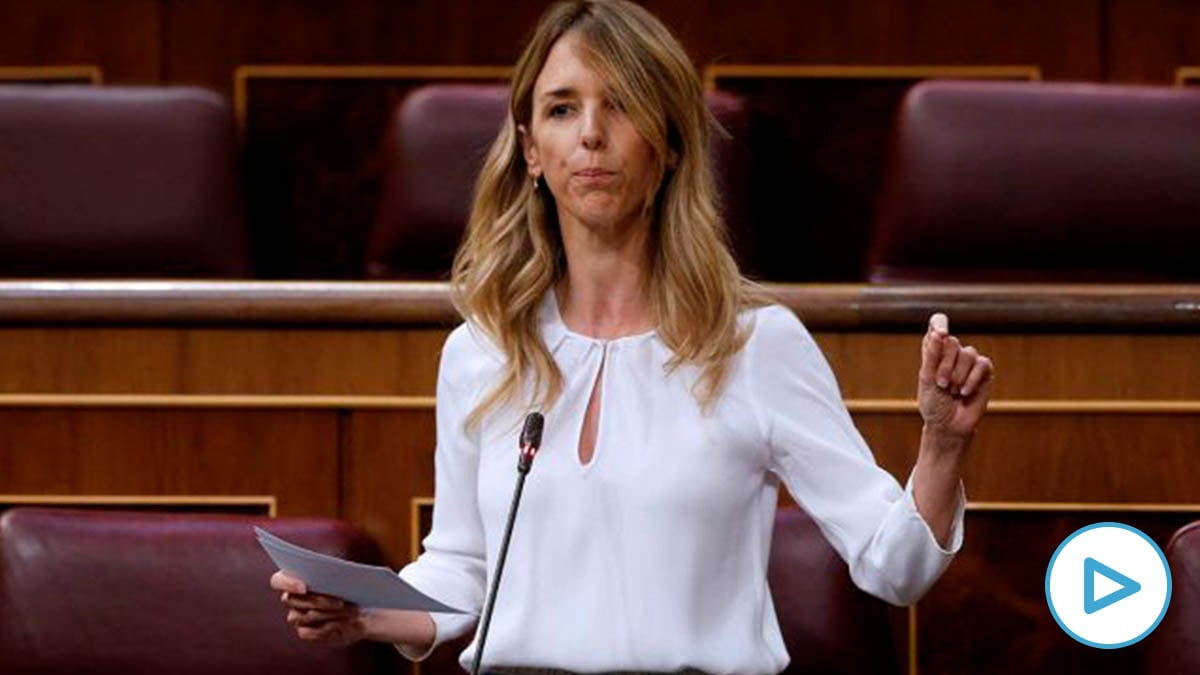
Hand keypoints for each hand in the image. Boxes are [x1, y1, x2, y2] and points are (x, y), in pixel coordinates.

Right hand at [270, 570, 366, 646]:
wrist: (362, 606)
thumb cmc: (351, 584)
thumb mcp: (346, 572)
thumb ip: (336, 569)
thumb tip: (336, 573)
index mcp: (293, 577)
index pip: (277, 581)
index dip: (287, 584)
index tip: (304, 587)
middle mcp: (291, 598)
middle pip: (293, 601)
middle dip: (320, 601)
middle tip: (341, 601)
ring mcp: (297, 617)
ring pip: (303, 617)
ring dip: (329, 613)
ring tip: (352, 610)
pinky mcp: (306, 632)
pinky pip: (309, 633)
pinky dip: (328, 627)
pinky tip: (345, 621)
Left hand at [918, 313, 993, 438]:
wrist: (948, 425)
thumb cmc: (933, 403)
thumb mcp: (927, 379)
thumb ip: (931, 356)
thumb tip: (937, 333)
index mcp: (934, 350)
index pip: (937, 324)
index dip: (940, 323)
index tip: (941, 333)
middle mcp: (952, 353)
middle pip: (952, 341)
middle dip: (945, 365)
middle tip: (942, 384)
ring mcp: (969, 361)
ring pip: (968, 353)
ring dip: (958, 375)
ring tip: (952, 391)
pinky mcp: (984, 371)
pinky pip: (982, 364)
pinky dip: (972, 379)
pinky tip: (964, 392)